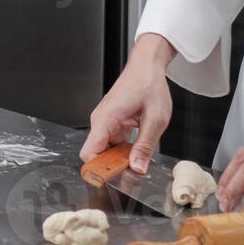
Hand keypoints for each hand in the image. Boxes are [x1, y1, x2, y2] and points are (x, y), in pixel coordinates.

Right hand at [79, 33, 175, 173]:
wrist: (147, 66)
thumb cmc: (149, 84)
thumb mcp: (155, 119)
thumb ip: (145, 146)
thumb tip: (137, 169)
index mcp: (106, 119)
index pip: (89, 153)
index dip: (99, 169)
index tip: (114, 178)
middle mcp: (100, 121)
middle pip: (96, 154)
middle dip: (112, 167)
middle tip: (132, 171)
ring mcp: (105, 122)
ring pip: (105, 150)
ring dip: (119, 159)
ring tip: (138, 159)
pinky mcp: (111, 122)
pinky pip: (112, 143)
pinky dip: (122, 150)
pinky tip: (137, 150)